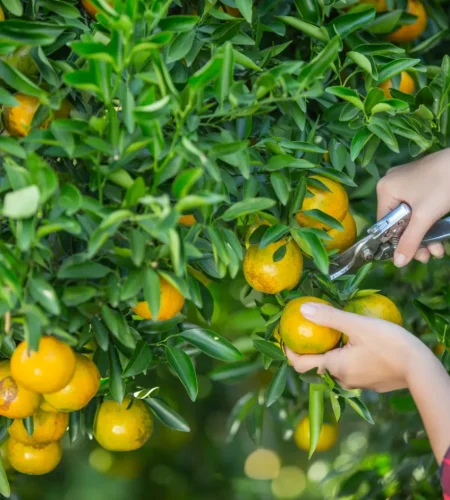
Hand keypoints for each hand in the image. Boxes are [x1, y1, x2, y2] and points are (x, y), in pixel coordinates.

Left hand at [286, 301, 449, 463]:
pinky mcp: (371, 383)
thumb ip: (329, 317)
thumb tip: (303, 308)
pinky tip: (355, 343)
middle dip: (311, 349)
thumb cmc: (389, 344)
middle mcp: (342, 380)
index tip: (285, 338)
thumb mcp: (356, 325)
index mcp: (333, 367)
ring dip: (330, 352)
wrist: (421, 368)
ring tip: (334, 333)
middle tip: (310, 329)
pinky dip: (346, 357)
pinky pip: (351, 370)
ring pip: (335, 367)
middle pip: (317, 365)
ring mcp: (358, 384)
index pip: (300, 364)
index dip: (289, 352)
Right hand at [376, 148, 449, 266]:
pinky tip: (439, 236)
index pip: (385, 223)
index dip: (396, 243)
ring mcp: (407, 182)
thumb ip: (410, 241)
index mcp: (385, 189)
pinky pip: (420, 207)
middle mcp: (392, 184)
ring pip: (412, 217)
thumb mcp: (425, 217)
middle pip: (399, 222)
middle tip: (427, 256)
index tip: (408, 258)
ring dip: (425, 236)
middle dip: (415, 241)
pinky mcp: (422, 182)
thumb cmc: (442, 185)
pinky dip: (428, 222)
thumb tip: (397, 263)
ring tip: (437, 250)